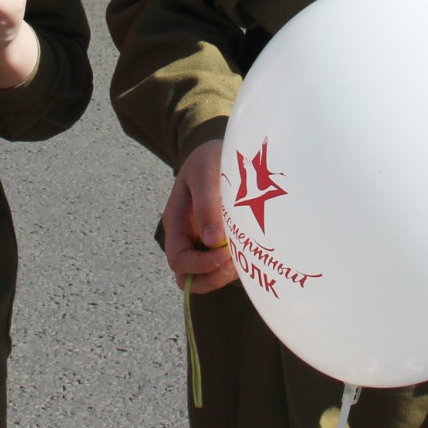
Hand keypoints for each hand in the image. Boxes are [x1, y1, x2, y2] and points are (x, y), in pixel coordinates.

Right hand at [164, 139, 234, 292]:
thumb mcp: (205, 175)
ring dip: (225, 274)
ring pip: (208, 276)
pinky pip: (225, 266)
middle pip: (189, 277)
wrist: (224, 149)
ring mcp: (205, 242)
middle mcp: (189, 238)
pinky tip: (251, 253)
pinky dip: (237, 267)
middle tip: (233, 264)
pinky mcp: (223, 242)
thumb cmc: (210, 159)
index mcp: (177, 223)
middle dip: (211, 277)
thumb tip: (212, 241)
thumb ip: (206, 205)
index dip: (198, 266)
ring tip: (245, 258)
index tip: (223, 255)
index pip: (178, 260)